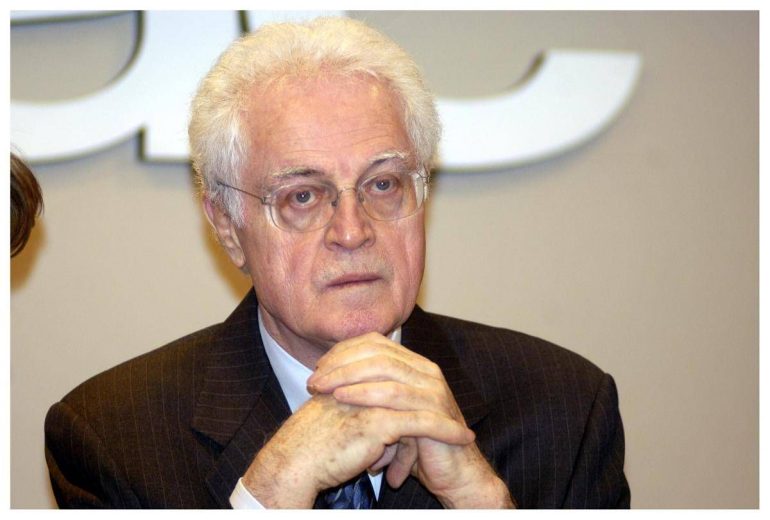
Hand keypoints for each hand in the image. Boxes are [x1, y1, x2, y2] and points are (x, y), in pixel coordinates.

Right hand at [240, 392, 473, 507]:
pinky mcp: (377, 420)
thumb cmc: (312, 445)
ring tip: (466, 434)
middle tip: (457, 413)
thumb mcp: (339, 420)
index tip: (436, 399)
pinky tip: (460, 440)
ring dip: (448, 418)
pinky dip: (445, 432)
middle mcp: (365, 381)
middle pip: (412, 380)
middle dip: (437, 397)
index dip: (418, 383)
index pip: (395, 368)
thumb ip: (360, 415)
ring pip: (421, 399)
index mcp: (354, 376)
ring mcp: (372, 397)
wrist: (294, 460)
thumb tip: (380, 438)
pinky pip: (421, 423)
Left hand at [307, 332, 514, 507]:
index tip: (318, 367)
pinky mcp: (434, 407)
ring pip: (383, 368)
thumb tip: (328, 379)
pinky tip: (342, 397)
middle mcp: (426, 370)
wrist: (453, 475)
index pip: (375, 343)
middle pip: (376, 351)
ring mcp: (432, 386)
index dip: (344, 351)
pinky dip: (364, 393)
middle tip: (314, 379)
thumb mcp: (386, 414)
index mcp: (415, 366)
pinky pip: (393, 393)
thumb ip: (366, 394)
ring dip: (347, 376)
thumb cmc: (417, 447)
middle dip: (340, 363)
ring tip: (322, 388)